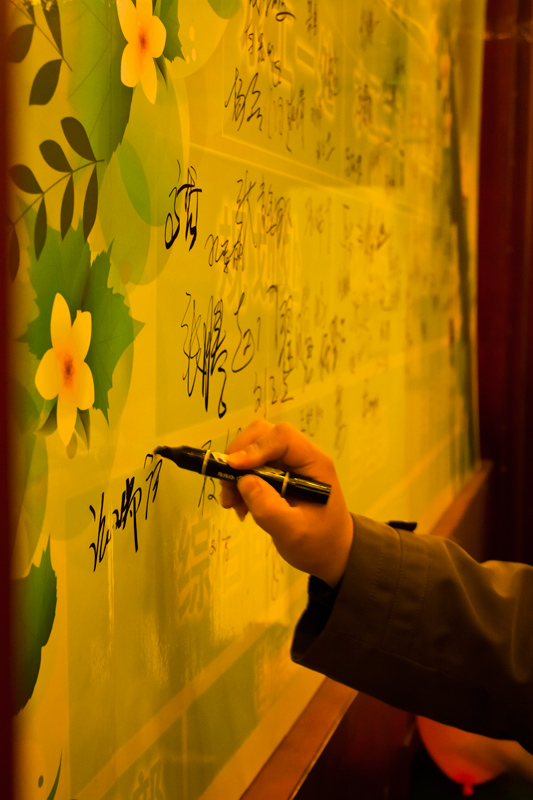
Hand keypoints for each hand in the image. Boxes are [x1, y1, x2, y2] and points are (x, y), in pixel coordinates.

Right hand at [220, 420, 352, 586]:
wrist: (330, 552)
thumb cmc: (319, 542)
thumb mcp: (294, 532)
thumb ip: (269, 508)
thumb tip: (244, 481)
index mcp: (314, 462)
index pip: (283, 437)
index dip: (256, 447)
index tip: (233, 467)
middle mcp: (300, 455)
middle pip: (263, 434)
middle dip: (239, 457)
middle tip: (227, 486)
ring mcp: (287, 463)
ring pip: (252, 448)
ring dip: (235, 472)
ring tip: (231, 503)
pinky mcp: (275, 473)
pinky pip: (250, 466)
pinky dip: (238, 482)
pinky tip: (239, 505)